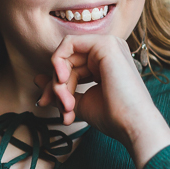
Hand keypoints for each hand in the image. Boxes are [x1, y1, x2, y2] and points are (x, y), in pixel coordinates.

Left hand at [35, 35, 169, 168]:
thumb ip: (61, 88)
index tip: (47, 104)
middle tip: (60, 107)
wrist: (132, 124)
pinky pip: (68, 43)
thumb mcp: (79, 101)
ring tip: (67, 104)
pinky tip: (63, 80)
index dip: (55, 85)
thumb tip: (37, 79)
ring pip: (65, 54)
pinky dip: (59, 61)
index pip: (70, 66)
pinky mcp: (104, 44)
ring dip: (58, 81)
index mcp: (104, 62)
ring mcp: (107, 44)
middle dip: (55, 85)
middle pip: (66, 60)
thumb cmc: (112, 117)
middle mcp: (107, 50)